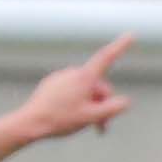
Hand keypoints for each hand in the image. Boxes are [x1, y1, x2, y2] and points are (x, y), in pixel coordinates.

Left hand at [12, 35, 133, 139]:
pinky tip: (70, 116)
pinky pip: (71, 91)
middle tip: (102, 126)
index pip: (107, 57)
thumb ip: (114, 108)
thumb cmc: (61, 119)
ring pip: (85, 90)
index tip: (131, 35)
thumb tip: (126, 101)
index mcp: (84, 78)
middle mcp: (72, 73)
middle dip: (103, 103)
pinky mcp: (51, 84)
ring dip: (90, 105)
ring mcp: (61, 78)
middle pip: (98, 85)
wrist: (30, 123)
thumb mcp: (93, 117)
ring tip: (85, 124)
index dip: (121, 46)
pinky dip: (77, 102)